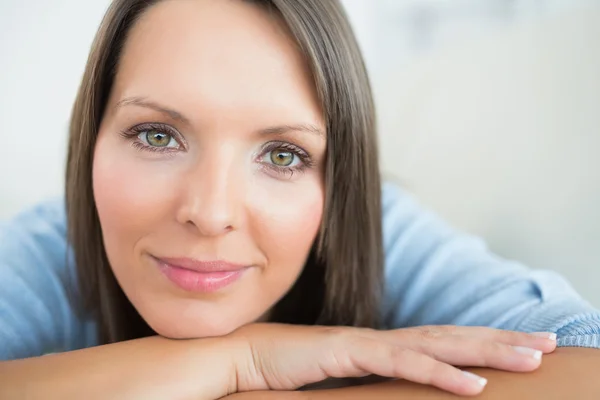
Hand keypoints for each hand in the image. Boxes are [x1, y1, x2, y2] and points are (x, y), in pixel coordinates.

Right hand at [227, 323, 555, 395]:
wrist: (245, 356)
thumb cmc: (288, 369)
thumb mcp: (339, 379)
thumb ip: (367, 379)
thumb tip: (394, 389)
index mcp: (383, 345)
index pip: (443, 341)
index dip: (483, 342)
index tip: (520, 347)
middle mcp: (383, 339)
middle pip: (454, 336)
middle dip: (503, 340)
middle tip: (549, 343)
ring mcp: (369, 343)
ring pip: (440, 344)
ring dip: (488, 351)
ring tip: (532, 357)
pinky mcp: (352, 352)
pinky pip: (404, 364)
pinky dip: (442, 374)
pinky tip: (475, 386)